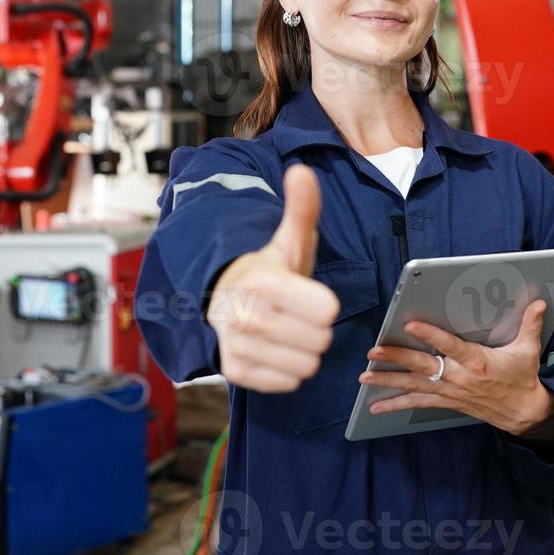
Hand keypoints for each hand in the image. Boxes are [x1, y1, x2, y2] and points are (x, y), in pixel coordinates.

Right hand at [207, 165, 339, 392]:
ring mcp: (236, 345)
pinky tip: (275, 349)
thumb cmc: (270, 271)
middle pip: (319, 340)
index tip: (309, 296)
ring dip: (304, 351)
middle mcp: (242, 314)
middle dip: (316, 329)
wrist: (226, 299)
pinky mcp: (234, 372)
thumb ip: (302, 207)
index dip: (325, 304)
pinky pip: (287, 383)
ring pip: (305, 365)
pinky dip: (288, 371)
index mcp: (261, 281)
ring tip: (287, 331)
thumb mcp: (289, 239)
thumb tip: (302, 172)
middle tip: (298, 315)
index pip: (327, 311)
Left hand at [360, 300, 553, 437]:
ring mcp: (451, 391)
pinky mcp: (447, 401)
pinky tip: (376, 406)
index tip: (410, 325)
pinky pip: (417, 403)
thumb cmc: (522, 378)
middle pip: (422, 366)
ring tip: (365, 377)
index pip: (449, 345)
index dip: (430, 336)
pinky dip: (396, 404)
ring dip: (388, 381)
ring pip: (414, 385)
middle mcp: (459, 377)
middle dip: (396, 358)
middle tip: (374, 351)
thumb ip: (530, 324)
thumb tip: (539, 303)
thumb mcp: (528, 350)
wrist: (523, 412)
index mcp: (477, 361)